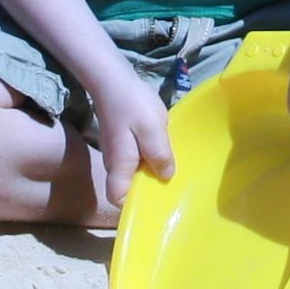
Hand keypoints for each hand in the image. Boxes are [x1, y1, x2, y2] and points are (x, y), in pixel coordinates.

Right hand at [80, 58, 175, 217]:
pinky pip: (138, 161)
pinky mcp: (124, 144)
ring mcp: (119, 154)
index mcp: (120, 166)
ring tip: (176, 177)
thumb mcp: (152, 129)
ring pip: (135, 175)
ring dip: (152, 176)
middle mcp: (116, 165)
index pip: (119, 199)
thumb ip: (160, 155)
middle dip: (149, 193)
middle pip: (128, 190)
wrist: (113, 80)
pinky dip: (151, 162)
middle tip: (174, 193)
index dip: (133, 208)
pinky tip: (167, 156)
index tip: (156, 209)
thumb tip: (166, 177)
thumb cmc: (132, 104)